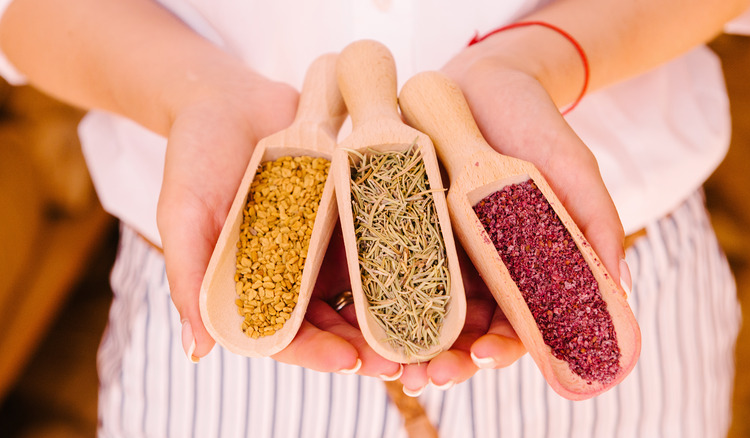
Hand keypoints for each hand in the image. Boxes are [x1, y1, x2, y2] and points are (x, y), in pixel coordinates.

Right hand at [157, 69, 402, 379]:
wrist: (228, 98)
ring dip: (396, 312)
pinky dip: (406, 256)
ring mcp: (328, 244)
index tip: (350, 362)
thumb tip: (195, 352)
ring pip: (366, 290)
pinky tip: (435, 267)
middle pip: (337, 322)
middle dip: (369, 344)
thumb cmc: (193, 157)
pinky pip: (382, 237)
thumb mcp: (183, 215)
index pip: (289, 336)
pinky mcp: (353, 210)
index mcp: (255, 288)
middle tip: (405, 360)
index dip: (317, 353)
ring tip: (429, 327)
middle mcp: (298, 274)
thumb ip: (189, 278)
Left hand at [398, 48, 624, 391]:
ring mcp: (433, 250)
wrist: (484, 81)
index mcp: (519, 269)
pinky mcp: (396, 226)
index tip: (487, 357)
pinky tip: (357, 312)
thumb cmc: (536, 127)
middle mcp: (474, 268)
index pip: (514, 325)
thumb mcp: (573, 172)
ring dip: (404, 342)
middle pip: (460, 330)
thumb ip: (594, 225)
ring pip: (417, 310)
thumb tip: (620, 290)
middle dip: (447, 359)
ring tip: (389, 363)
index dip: (503, 348)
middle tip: (429, 377)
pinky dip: (371, 294)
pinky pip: (380, 266)